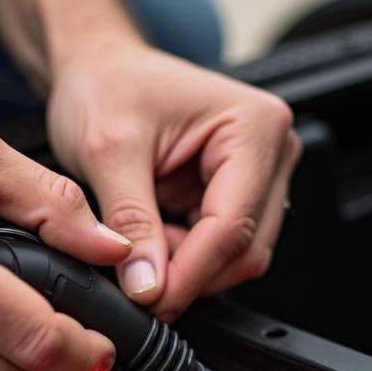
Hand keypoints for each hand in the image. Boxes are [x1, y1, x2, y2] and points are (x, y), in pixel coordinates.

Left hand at [47, 39, 301, 319]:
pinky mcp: (240, 196)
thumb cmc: (107, 86)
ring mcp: (261, 176)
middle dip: (190, 274)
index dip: (190, 273)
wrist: (99, 69)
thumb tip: (148, 286)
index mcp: (255, 126)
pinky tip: (153, 241)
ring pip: (237, 256)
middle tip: (137, 282)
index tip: (151, 301)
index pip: (232, 225)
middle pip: (245, 248)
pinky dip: (185, 259)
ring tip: (140, 248)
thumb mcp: (108, 150)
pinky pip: (222, 249)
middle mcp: (272, 150)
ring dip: (187, 269)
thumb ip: (131, 221)